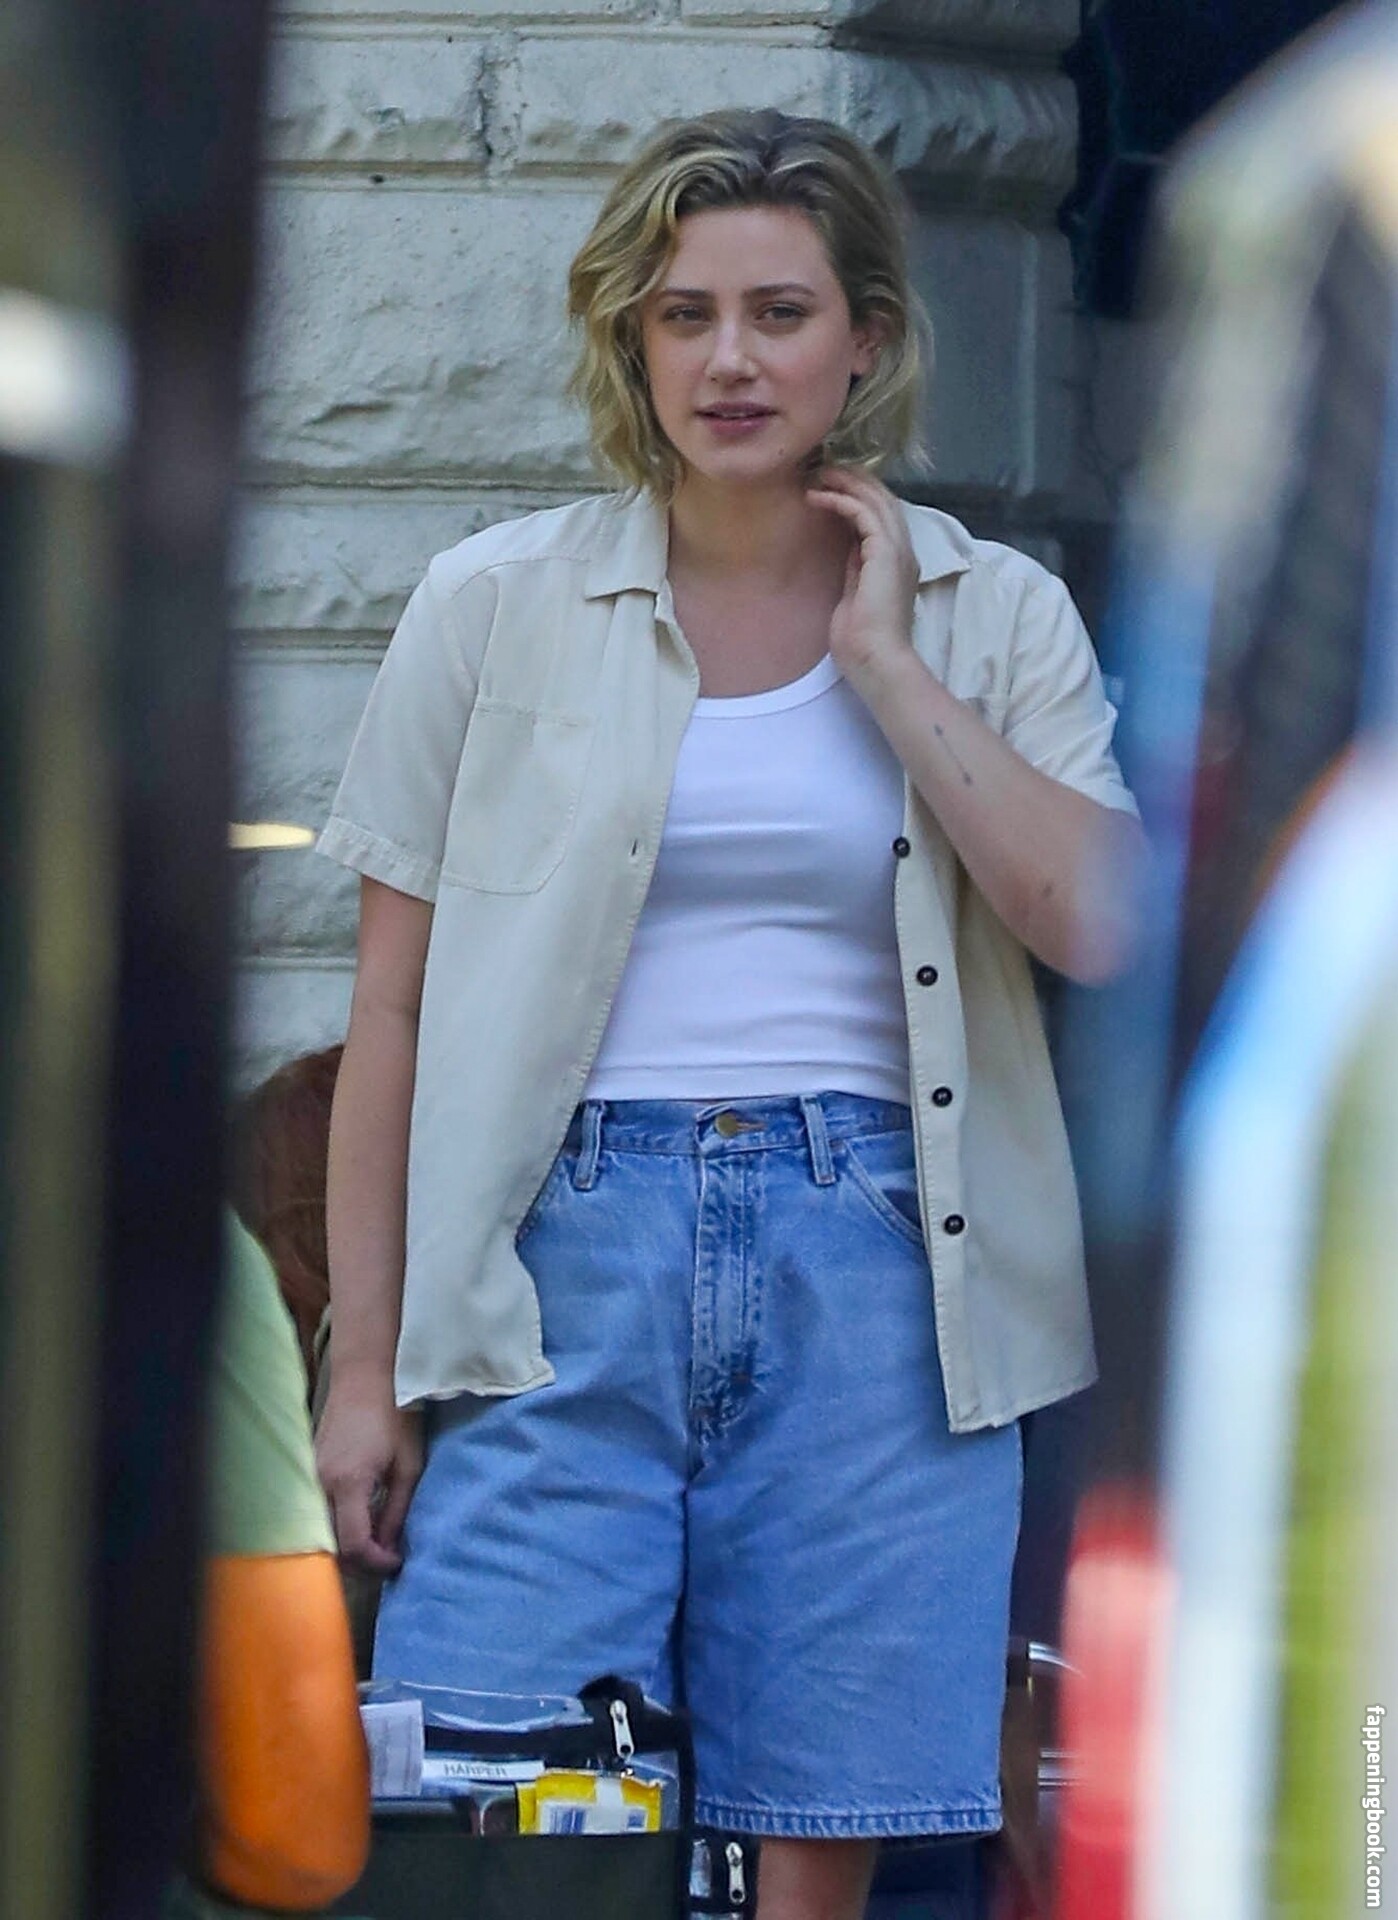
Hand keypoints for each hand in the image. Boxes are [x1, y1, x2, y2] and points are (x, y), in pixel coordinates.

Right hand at [315, 1372, 422, 1573]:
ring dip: (346, 1544)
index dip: (376, 1563)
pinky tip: (360, 1520)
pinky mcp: (309, 1468)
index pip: (353, 1545)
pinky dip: (336, 1525)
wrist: (366, 1376)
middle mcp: (321, 1483)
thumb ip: (397, 1510)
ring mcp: (310, 1475)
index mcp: (349, 1482)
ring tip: (376, 1541)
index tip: (397, 1561)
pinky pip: (317, 1510)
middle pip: (330, 1544)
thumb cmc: (395, 1414)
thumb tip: (390, 1547)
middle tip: (387, 1556)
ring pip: (320, 1530)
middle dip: (359, 1560)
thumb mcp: (408, 1465)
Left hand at [806, 466, 919, 688]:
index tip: (831, 485)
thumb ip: (856, 567)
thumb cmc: (862, 640)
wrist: (876, 660)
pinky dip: (841, 500)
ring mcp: (898, 550)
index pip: (882, 513)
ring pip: (876, 498)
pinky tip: (818, 497)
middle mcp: (904, 549)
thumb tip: (846, 545)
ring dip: (846, 482)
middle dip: (853, 479)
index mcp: (898, 560)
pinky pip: (863, 513)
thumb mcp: (856, 594)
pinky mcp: (886, 553)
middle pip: (882, 497)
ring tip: (818, 474)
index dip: (859, 494)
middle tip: (823, 469)